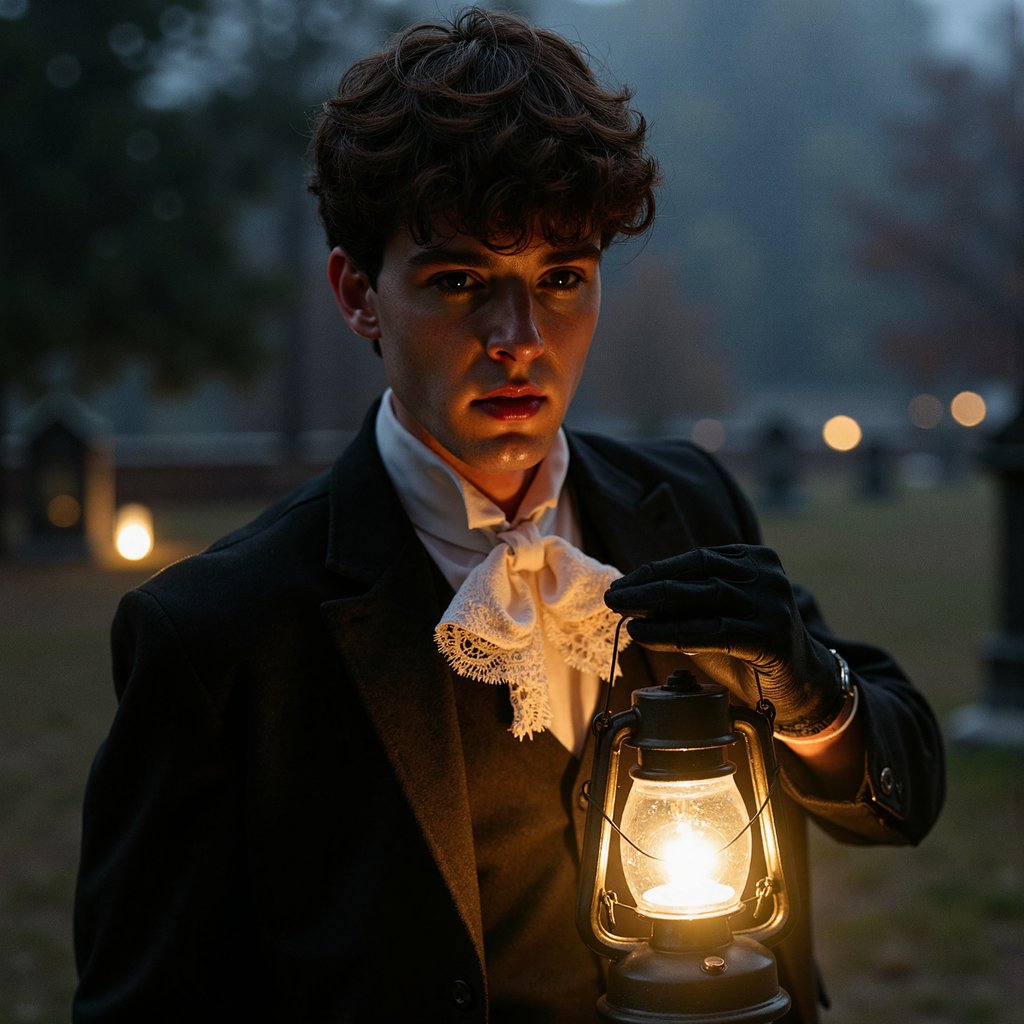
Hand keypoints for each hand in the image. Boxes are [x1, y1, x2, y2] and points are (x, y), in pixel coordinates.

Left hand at [604, 545, 844, 735]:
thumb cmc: (748, 646)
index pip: (696, 559)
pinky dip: (673, 633)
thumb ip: (686, 602)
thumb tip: (632, 595)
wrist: (801, 685)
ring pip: (703, 599)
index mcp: (755, 559)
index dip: (655, 571)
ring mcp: (773, 604)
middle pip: (698, 574)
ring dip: (656, 607)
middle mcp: (766, 576)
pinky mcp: (771, 637)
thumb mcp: (717, 614)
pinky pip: (713, 632)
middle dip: (649, 586)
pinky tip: (644, 635)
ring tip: (624, 615)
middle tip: (613, 597)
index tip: (621, 584)